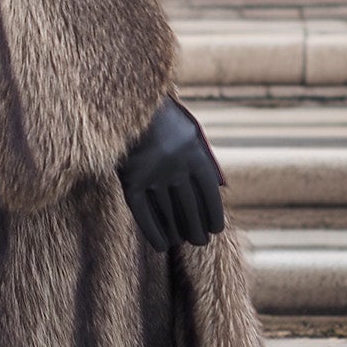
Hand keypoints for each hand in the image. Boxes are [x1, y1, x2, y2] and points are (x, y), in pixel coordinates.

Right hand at [116, 95, 225, 251]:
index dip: (213, 214)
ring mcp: (152, 173)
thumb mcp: (190, 130)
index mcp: (193, 152)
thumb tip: (220, 186)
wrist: (126, 101)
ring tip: (182, 242)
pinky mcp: (130, 179)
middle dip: (196, 228)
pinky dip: (153, 231)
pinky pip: (143, 212)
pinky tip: (162, 245)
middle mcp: (175, 165)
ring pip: (168, 212)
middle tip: (199, 242)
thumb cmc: (162, 117)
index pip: (209, 193)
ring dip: (178, 231)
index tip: (215, 229)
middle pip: (190, 206)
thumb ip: (204, 157)